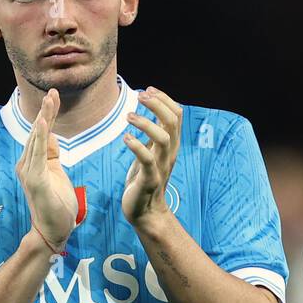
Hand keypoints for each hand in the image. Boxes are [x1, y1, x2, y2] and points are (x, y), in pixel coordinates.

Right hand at [15, 88, 77, 251]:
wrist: (54, 231)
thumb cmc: (57, 205)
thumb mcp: (57, 173)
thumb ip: (51, 155)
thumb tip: (50, 135)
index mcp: (33, 163)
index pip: (41, 134)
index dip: (48, 115)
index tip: (55, 97)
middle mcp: (26, 165)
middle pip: (37, 132)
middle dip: (46, 112)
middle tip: (52, 92)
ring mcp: (29, 172)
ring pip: (36, 140)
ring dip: (43, 119)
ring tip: (49, 101)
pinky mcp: (34, 180)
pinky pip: (37, 155)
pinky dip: (39, 138)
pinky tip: (43, 124)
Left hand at [123, 86, 181, 229]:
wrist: (145, 212)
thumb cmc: (144, 179)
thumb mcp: (150, 152)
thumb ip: (153, 134)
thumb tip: (149, 109)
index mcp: (170, 145)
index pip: (177, 114)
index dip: (164, 99)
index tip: (147, 90)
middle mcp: (169, 153)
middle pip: (173, 121)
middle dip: (158, 104)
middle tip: (140, 96)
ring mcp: (161, 167)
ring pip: (164, 138)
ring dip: (147, 123)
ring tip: (129, 116)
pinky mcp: (150, 180)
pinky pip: (147, 160)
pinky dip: (137, 146)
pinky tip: (125, 138)